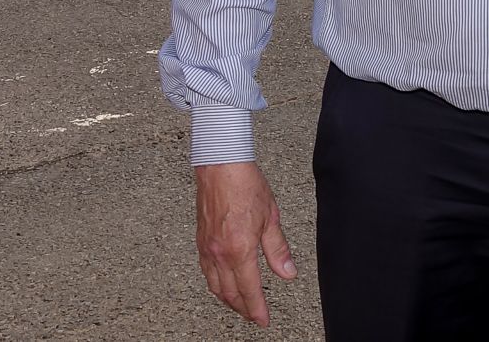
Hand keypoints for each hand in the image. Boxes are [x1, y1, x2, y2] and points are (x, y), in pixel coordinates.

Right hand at [195, 161, 296, 326]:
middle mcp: (220, 253)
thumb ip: (278, 249)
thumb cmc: (245, 184)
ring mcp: (207, 248)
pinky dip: (216, 284)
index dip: (257, 309)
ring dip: (228, 300)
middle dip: (243, 309)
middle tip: (254, 316)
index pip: (249, 290)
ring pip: (215, 286)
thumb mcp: (271, 217)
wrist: (220, 167)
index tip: (263, 320)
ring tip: (240, 305)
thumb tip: (287, 272)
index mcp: (239, 249)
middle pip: (229, 293)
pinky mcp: (200, 241)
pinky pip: (206, 272)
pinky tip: (223, 283)